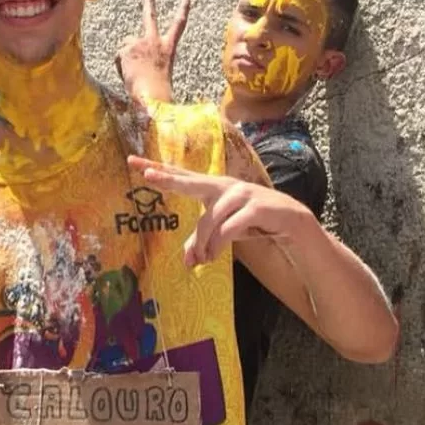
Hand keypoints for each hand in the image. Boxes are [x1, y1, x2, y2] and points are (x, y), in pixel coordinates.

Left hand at [116, 0, 188, 103]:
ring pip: (126, 45)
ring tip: (134, 73)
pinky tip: (128, 74)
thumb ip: (149, 63)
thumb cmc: (158, 91)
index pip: (178, 26)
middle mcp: (155, 41)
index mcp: (168, 49)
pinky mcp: (128, 47)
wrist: (153, 95)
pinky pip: (119, 56)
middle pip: (151, 16)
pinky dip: (120, 66)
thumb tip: (135, 63)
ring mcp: (141, 42)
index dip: (183, 11)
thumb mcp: (158, 74)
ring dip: (126, 58)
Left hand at [129, 154, 306, 267]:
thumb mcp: (223, 233)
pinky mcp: (257, 207)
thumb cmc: (252, 224)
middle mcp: (225, 186)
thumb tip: (187, 263)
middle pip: (192, 182)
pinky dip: (219, 244)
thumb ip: (202, 243)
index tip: (133, 162)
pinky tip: (214, 255)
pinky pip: (230, 227)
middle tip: (148, 175)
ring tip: (202, 260)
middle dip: (169, 178)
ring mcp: (242, 194)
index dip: (159, 170)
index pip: (182, 177)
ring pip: (210, 218)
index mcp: (214, 188)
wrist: (292, 224)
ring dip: (203, 243)